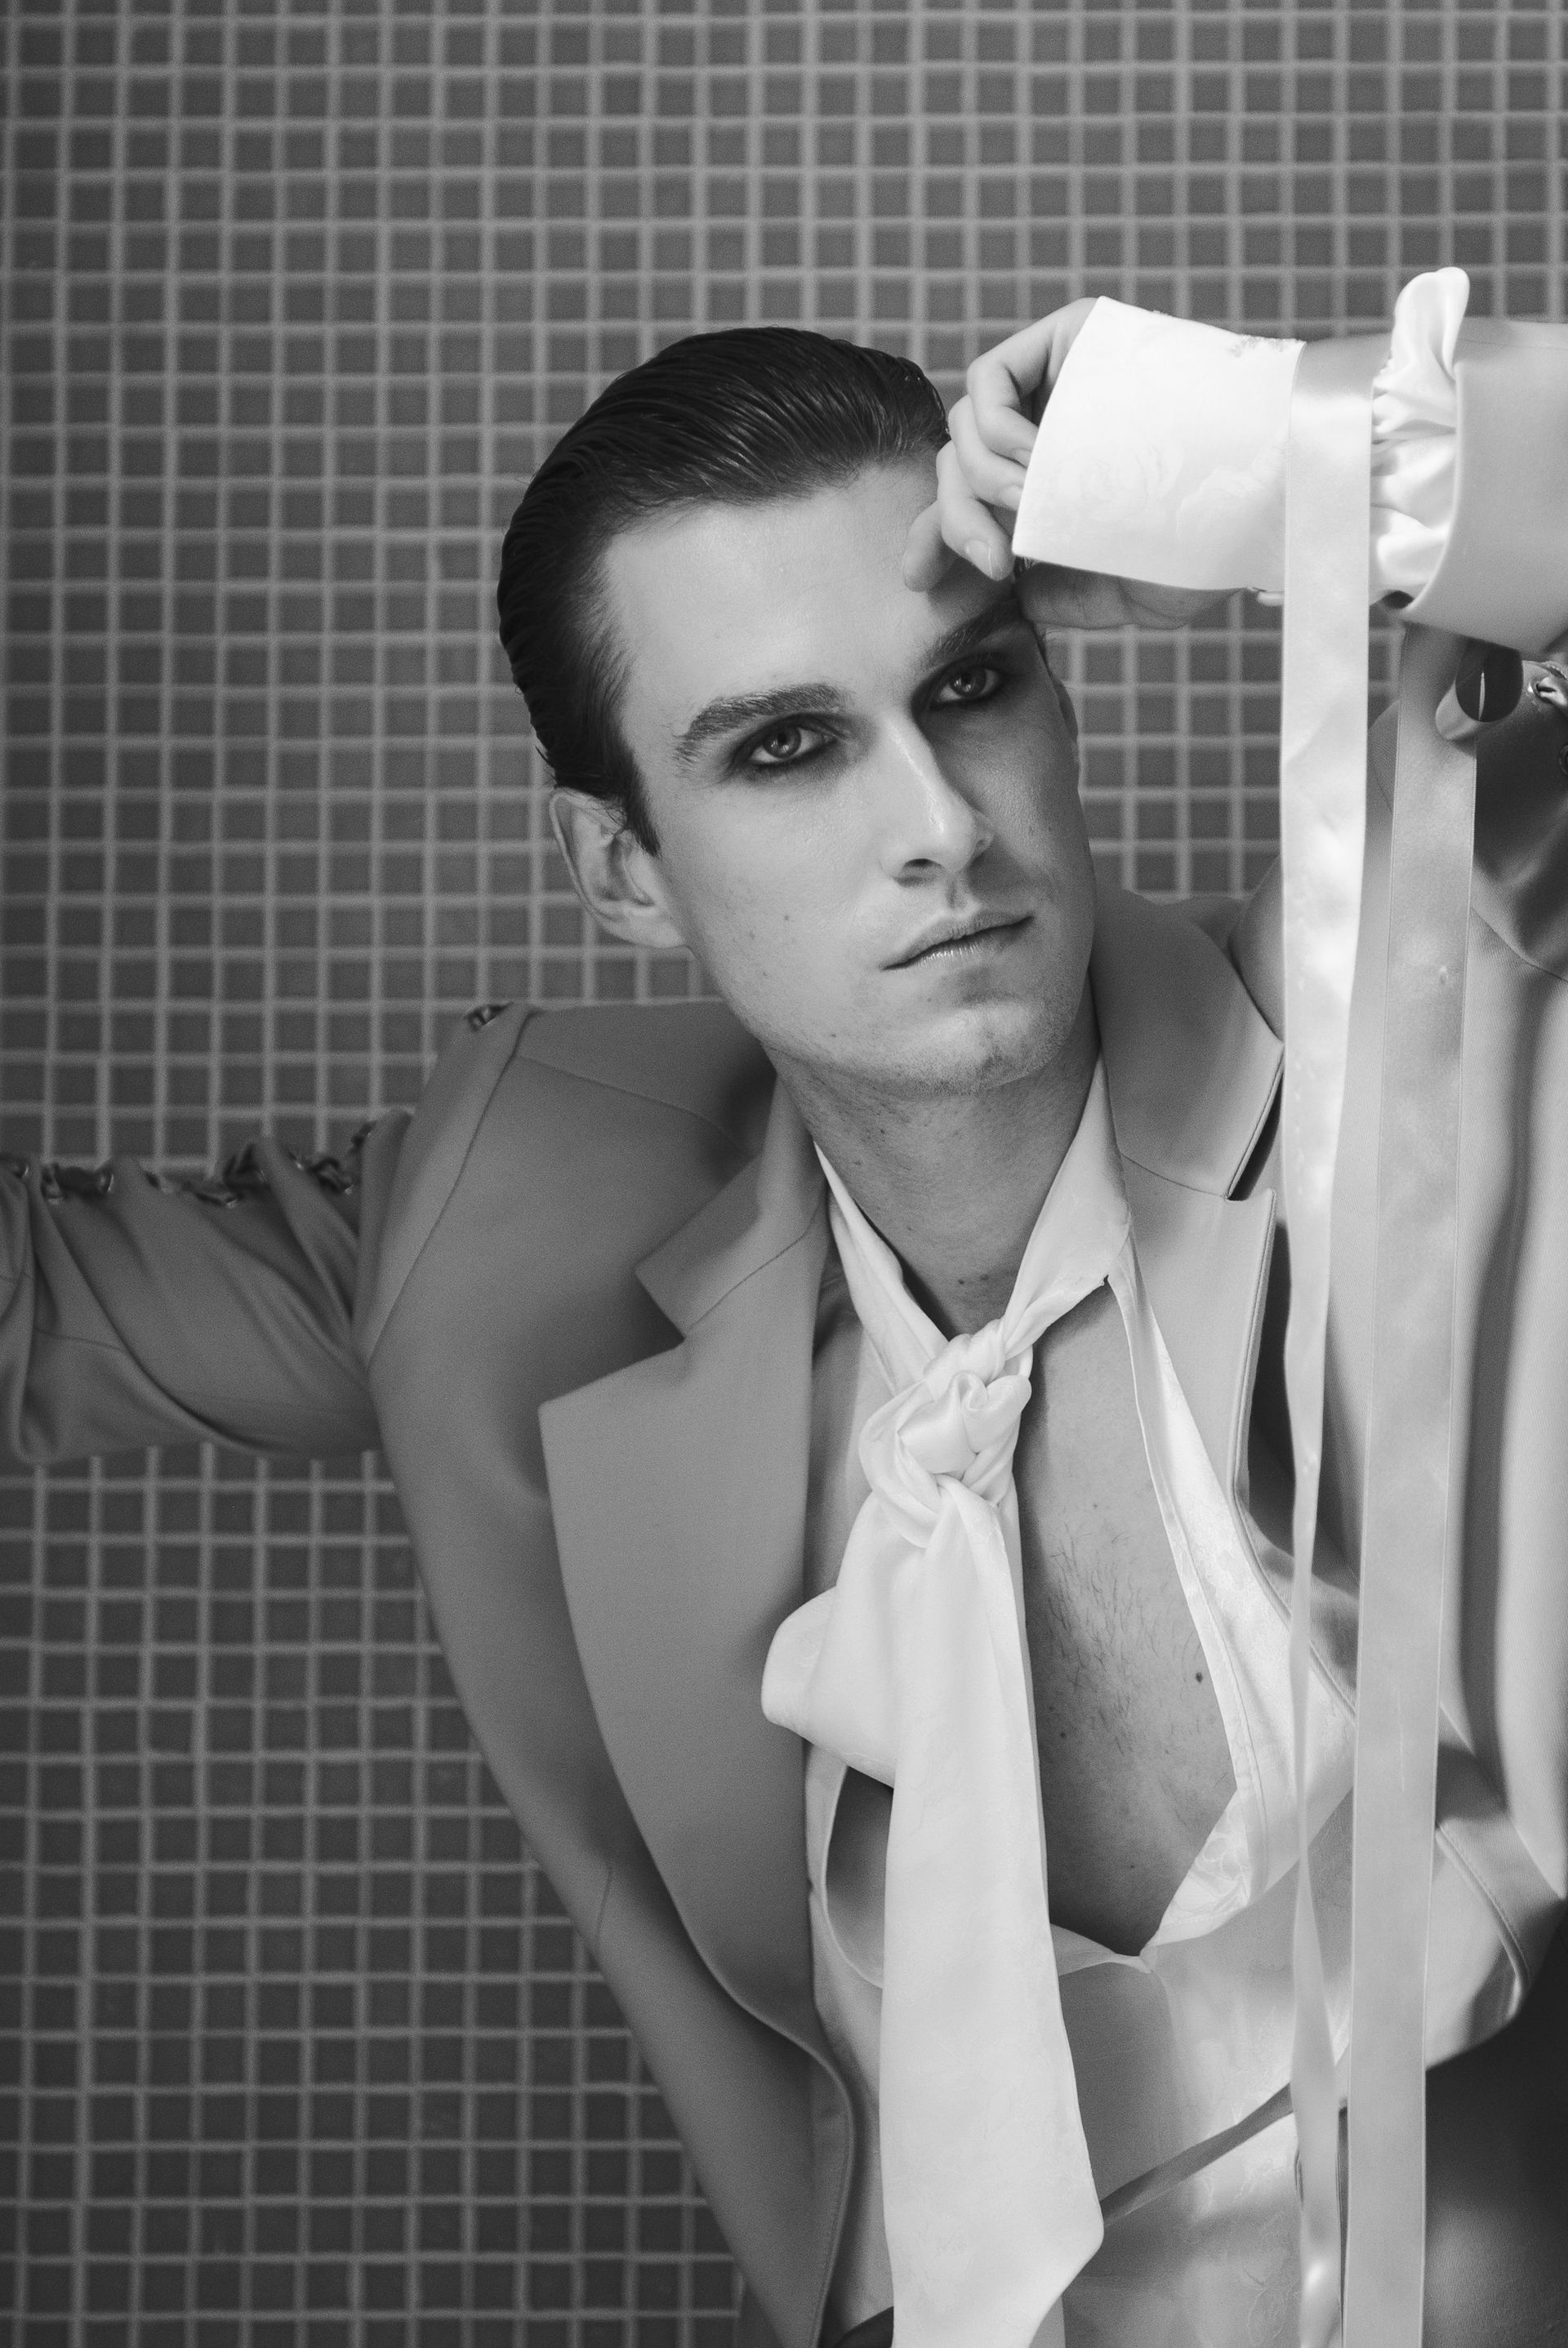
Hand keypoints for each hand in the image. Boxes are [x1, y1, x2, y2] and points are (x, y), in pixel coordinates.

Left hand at [902, 299, 1229, 631]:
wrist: (1261, 492)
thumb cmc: (1204, 547)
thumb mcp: (1110, 586)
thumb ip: (1050, 586)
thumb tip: (1004, 590)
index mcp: (1053, 481)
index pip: (967, 499)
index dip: (933, 535)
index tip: (917, 581)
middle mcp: (1048, 428)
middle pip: (959, 469)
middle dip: (958, 523)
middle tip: (996, 565)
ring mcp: (1055, 380)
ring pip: (965, 432)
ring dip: (982, 484)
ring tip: (1032, 510)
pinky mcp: (1068, 336)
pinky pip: (986, 384)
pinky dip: (993, 433)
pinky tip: (1034, 466)